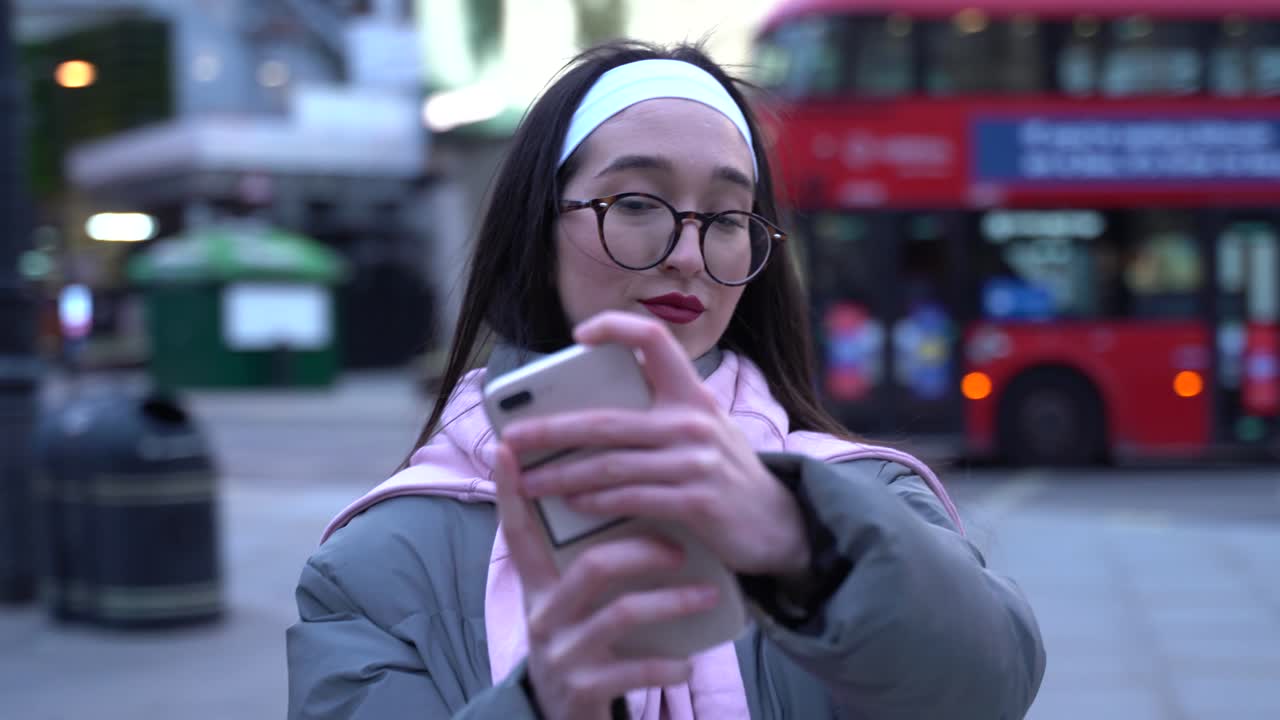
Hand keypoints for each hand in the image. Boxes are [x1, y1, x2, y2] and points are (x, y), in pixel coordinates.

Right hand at [495, 445, 718, 718]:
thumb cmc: (587, 647)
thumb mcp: (576, 606)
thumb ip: (591, 561)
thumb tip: (629, 496)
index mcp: (538, 587)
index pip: (519, 530)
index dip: (509, 491)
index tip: (506, 448)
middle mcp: (543, 616)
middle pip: (593, 566)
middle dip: (643, 552)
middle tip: (680, 549)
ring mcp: (561, 654)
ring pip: (621, 613)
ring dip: (673, 602)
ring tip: (708, 596)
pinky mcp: (583, 690)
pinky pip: (637, 667)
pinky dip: (670, 664)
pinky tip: (688, 662)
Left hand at [504, 311, 810, 576]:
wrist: (781, 527)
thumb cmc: (725, 477)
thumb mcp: (702, 434)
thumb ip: (658, 420)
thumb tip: (585, 419)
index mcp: (692, 395)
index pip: (654, 340)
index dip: (616, 328)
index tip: (579, 335)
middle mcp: (693, 422)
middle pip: (606, 419)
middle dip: (550, 429)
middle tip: (511, 436)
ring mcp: (696, 462)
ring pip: (610, 465)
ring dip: (561, 475)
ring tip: (527, 482)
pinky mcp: (698, 501)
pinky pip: (632, 498)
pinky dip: (596, 502)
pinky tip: (571, 505)